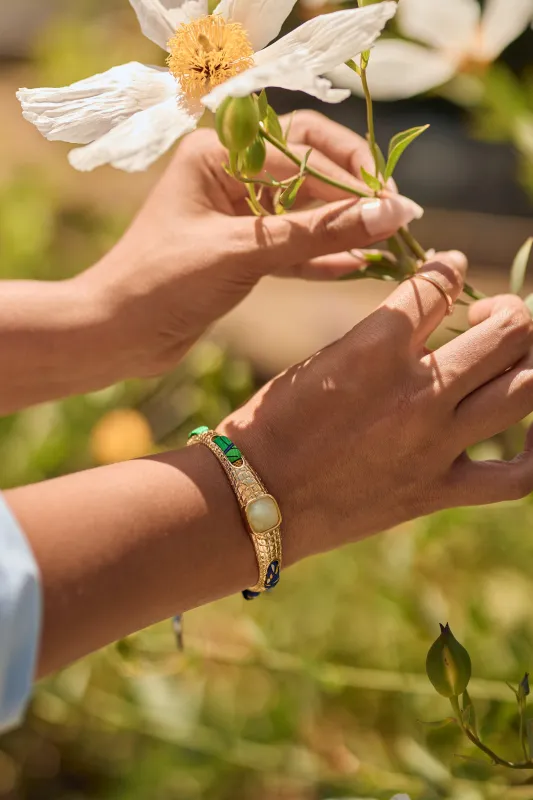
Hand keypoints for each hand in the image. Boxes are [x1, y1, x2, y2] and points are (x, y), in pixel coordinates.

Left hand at [84, 111, 420, 376]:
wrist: (116, 335)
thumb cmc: (163, 282)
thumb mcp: (244, 252)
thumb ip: (316, 233)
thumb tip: (390, 213)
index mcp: (219, 154)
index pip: (303, 148)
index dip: (352, 175)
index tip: (394, 203)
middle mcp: (229, 176)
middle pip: (309, 174)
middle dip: (353, 198)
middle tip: (398, 220)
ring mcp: (236, 216)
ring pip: (304, 214)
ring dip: (343, 229)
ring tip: (389, 246)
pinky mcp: (241, 254)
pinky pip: (292, 248)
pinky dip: (322, 258)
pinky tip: (358, 267)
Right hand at [222, 252, 532, 564]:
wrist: (254, 497)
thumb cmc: (272, 423)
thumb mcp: (320, 361)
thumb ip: (378, 340)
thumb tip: (422, 325)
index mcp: (376, 346)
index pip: (439, 285)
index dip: (449, 268)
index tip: (448, 269)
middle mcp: (416, 390)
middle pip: (507, 332)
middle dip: (510, 311)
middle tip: (491, 317)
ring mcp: (434, 443)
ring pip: (525, 388)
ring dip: (529, 359)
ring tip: (513, 357)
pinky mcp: (436, 490)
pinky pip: (516, 478)